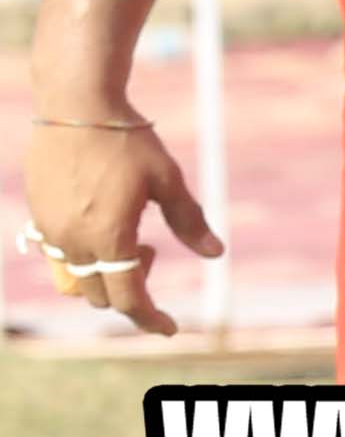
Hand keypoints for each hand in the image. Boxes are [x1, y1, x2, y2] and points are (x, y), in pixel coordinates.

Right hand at [22, 111, 213, 336]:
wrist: (76, 107)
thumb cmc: (127, 142)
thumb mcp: (167, 180)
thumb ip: (189, 221)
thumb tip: (215, 253)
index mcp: (109, 238)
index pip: (127, 299)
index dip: (149, 318)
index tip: (169, 328)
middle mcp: (73, 241)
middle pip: (100, 295)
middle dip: (130, 289)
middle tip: (152, 253)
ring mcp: (49, 229)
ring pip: (76, 277)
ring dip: (105, 274)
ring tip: (131, 237)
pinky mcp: (37, 215)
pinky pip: (58, 254)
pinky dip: (84, 256)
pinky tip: (103, 224)